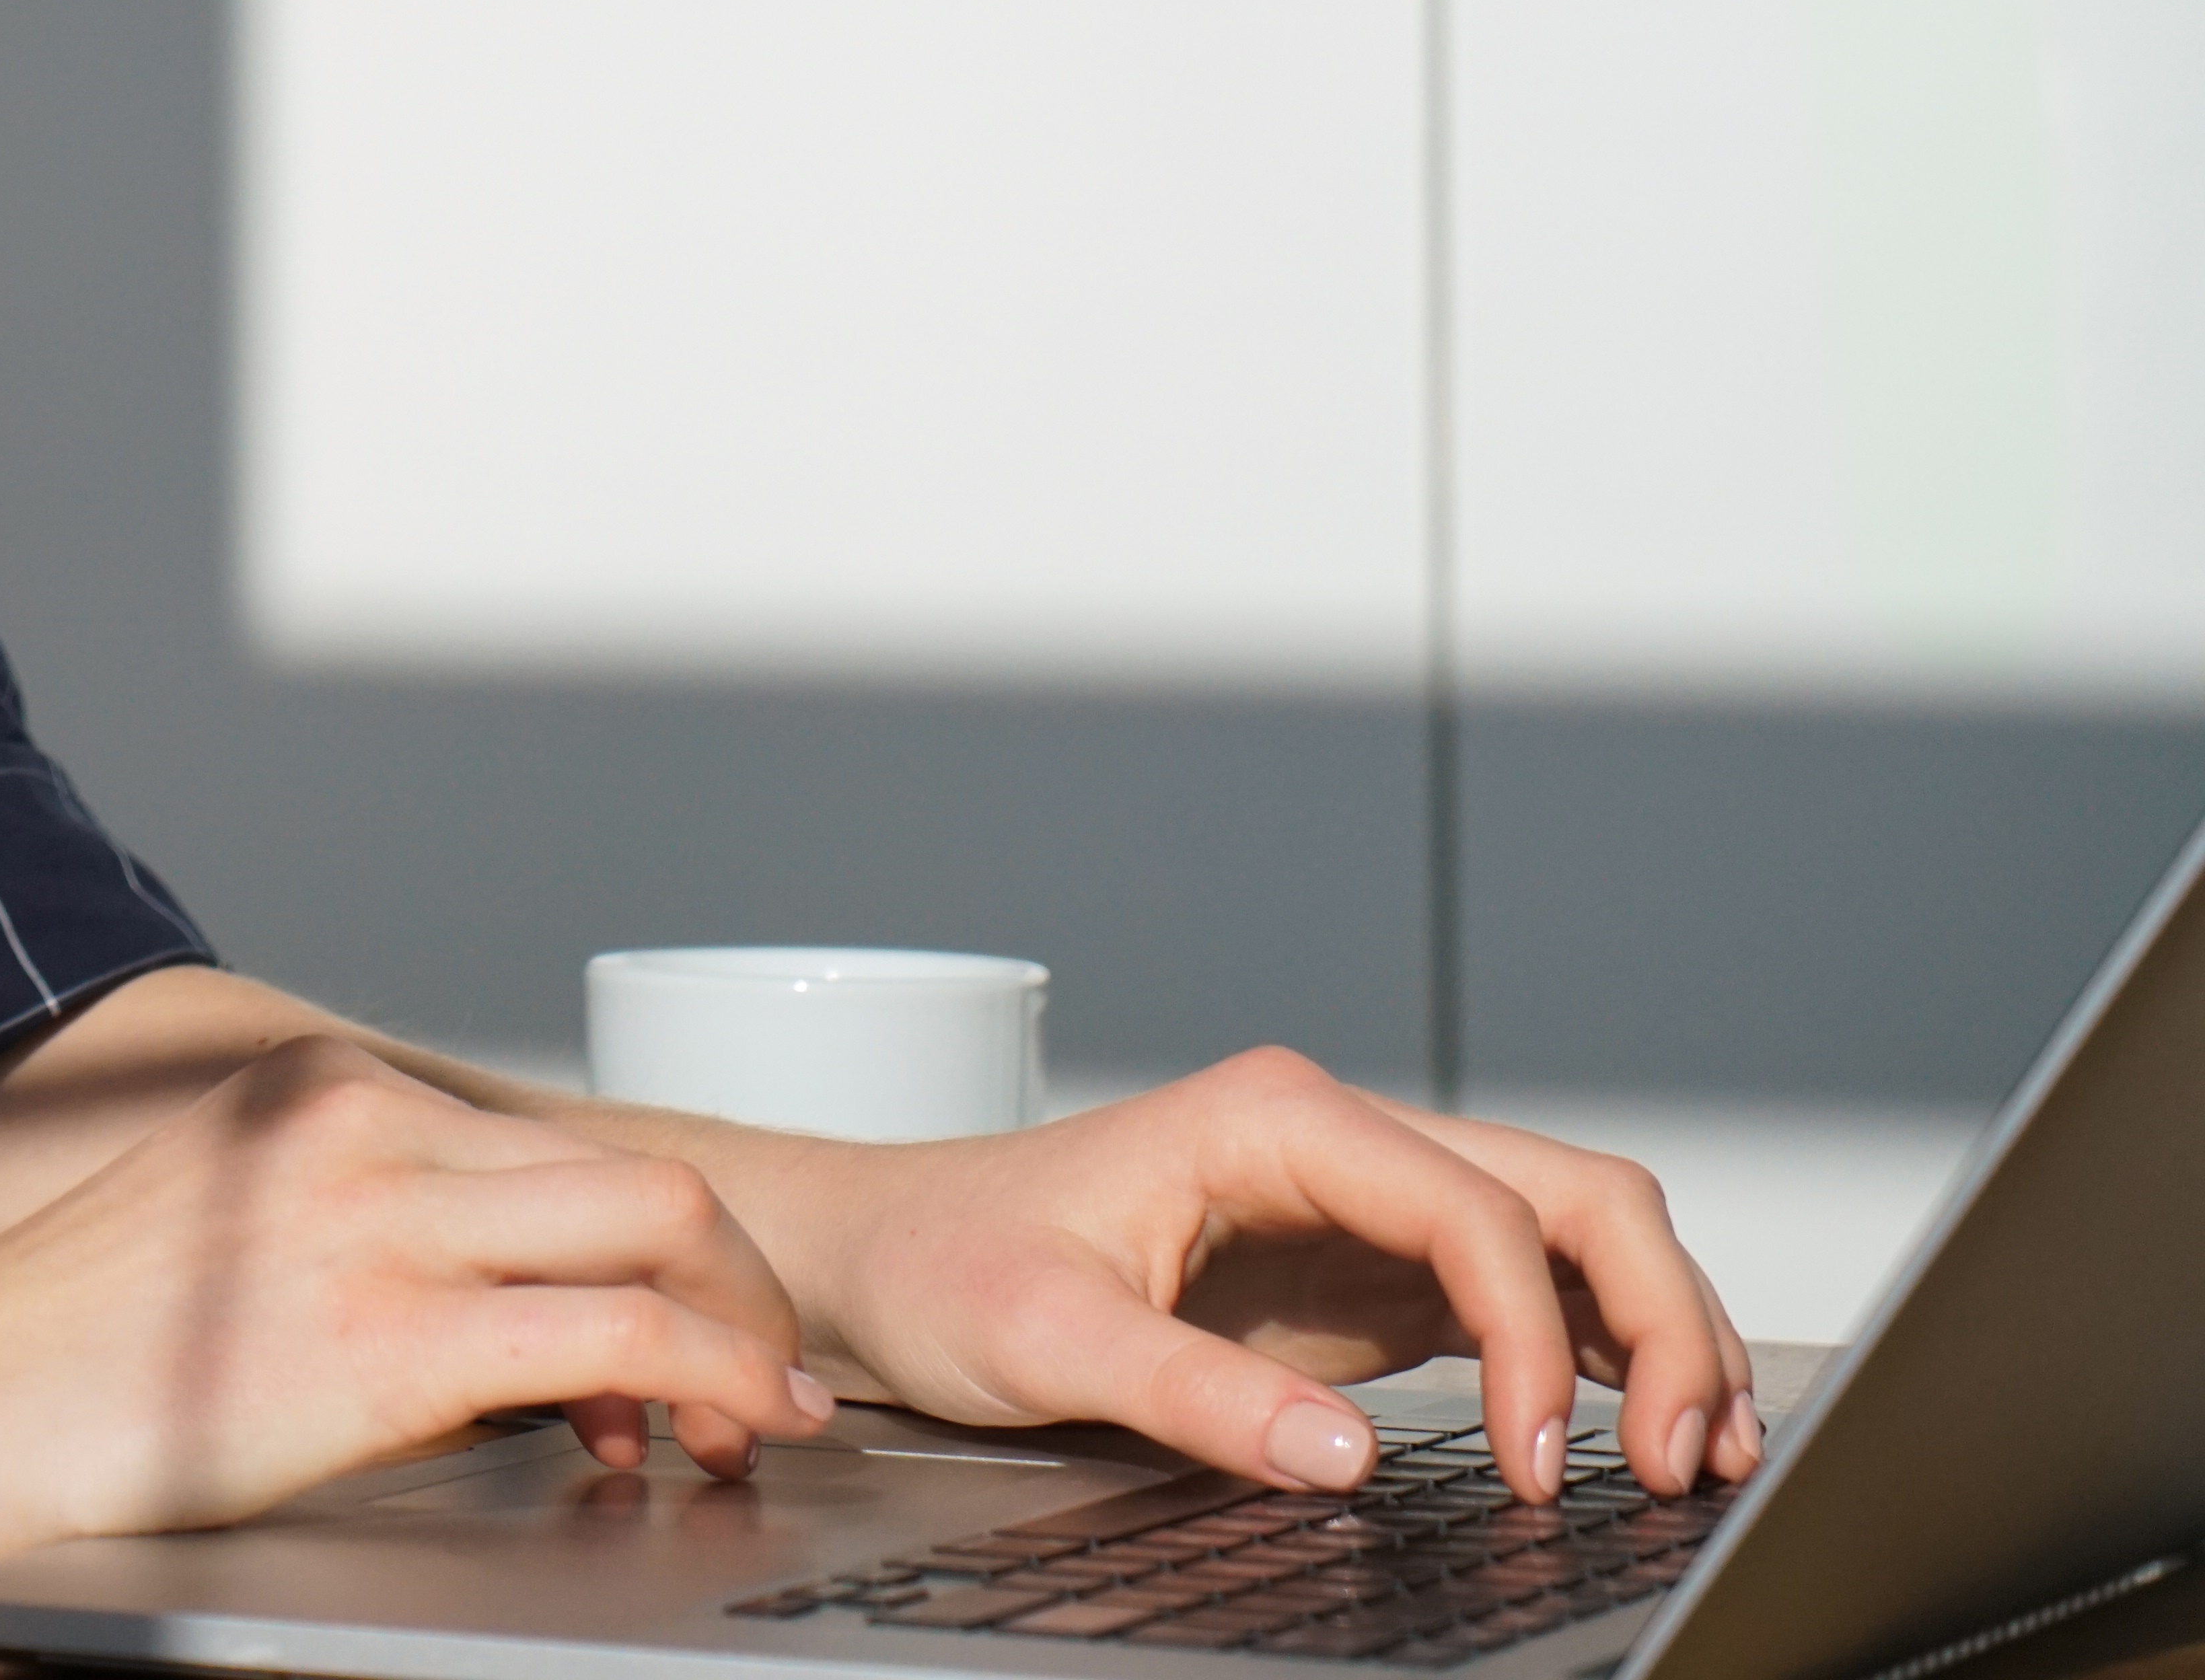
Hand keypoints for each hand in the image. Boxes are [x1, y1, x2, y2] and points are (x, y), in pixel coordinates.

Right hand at [0, 1034, 839, 1541]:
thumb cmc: (84, 1354)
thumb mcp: (240, 1234)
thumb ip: (367, 1235)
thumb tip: (511, 1323)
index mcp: (330, 1096)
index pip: (555, 1150)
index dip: (646, 1251)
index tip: (670, 1341)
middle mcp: (369, 1126)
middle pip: (638, 1170)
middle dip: (734, 1278)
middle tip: (755, 1375)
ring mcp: (384, 1218)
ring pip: (659, 1223)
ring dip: (742, 1327)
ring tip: (754, 1416)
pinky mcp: (395, 1330)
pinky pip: (623, 1330)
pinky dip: (711, 1374)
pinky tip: (721, 1429)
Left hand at [743, 1048, 1760, 1503]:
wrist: (886, 1256)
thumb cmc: (945, 1265)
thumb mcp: (1045, 1335)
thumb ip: (1194, 1393)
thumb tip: (1344, 1458)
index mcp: (1274, 1120)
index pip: (1474, 1209)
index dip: (1537, 1340)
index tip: (1537, 1461)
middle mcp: (1338, 1141)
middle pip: (1569, 1193)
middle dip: (1655, 1315)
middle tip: (1684, 1456)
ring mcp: (1365, 1202)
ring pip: (1570, 1233)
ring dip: (1652, 1330)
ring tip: (1695, 1454)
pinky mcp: (1369, 1271)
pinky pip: (1526, 1292)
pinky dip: (1598, 1352)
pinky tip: (1635, 1430)